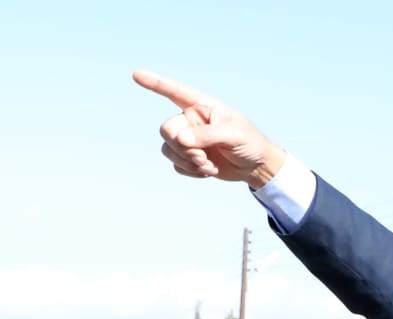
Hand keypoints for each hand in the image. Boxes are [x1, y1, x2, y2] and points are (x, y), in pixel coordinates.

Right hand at [133, 70, 285, 187]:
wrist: (255, 166)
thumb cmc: (249, 143)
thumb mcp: (233, 135)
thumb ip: (207, 135)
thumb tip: (181, 139)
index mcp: (202, 107)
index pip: (175, 91)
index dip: (155, 83)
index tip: (136, 74)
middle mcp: (191, 120)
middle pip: (167, 130)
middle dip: (181, 147)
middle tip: (202, 157)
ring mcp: (188, 139)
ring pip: (168, 149)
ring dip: (186, 161)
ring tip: (208, 165)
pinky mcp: (188, 157)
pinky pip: (176, 165)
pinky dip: (189, 171)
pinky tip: (207, 171)